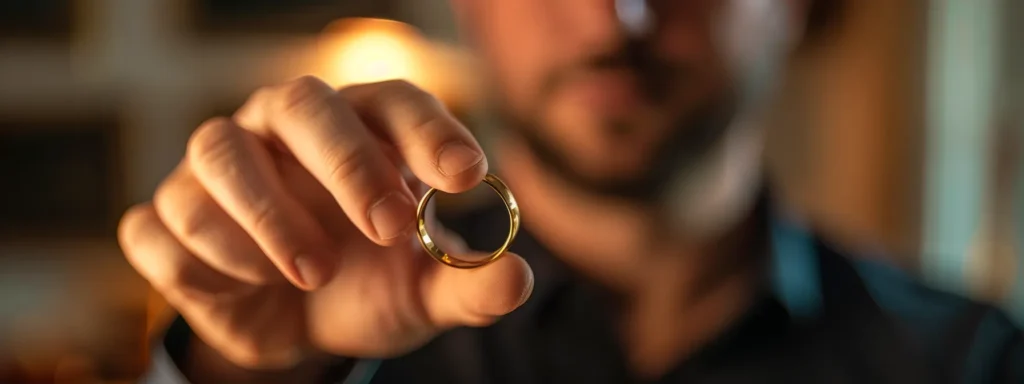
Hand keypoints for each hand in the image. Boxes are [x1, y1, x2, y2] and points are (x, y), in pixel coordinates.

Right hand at [118, 77, 533, 371]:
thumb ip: (468, 285)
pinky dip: (208, 256)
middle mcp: (282, 131)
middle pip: (302, 103)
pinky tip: (252, 284)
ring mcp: (218, 168)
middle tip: (389, 226)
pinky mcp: (166, 217)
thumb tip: (518, 278)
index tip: (467, 175)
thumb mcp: (422, 294)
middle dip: (347, 161)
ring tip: (317, 273)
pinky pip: (165, 220)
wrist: (293, 330)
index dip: (429, 131)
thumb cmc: (365, 286)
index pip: (392, 103)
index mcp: (357, 131)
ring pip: (219, 152)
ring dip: (269, 216)